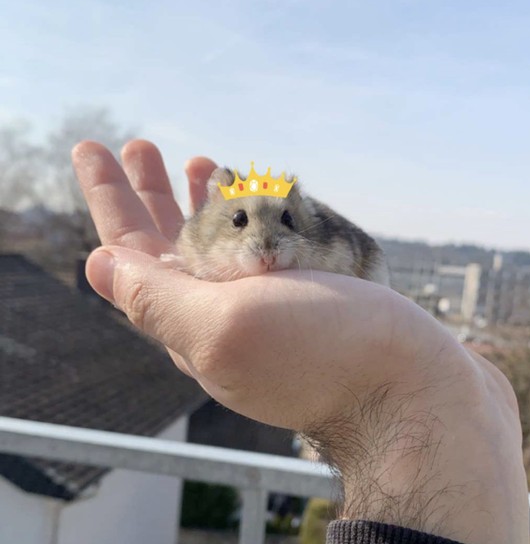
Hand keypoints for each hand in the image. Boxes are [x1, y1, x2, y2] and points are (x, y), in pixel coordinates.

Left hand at [72, 140, 529, 543]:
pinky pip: (270, 258)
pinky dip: (257, 222)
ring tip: (199, 162)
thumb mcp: (225, 326)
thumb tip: (96, 264)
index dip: (109, 199)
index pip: (130, 254)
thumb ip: (158, 298)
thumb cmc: (330, 356)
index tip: (93, 146)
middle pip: (170, 250)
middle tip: (144, 146)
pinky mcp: (316, 309)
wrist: (421, 396)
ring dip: (201, 205)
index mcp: (192, 322)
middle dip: (150, 196)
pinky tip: (265, 205)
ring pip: (223, 252)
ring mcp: (272, 315)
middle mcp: (225, 320)